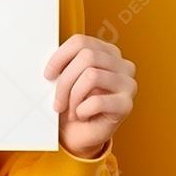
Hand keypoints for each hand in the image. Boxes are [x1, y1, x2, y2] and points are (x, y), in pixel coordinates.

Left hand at [43, 33, 135, 157]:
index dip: (60, 56)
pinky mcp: (126, 104)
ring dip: (73, 96)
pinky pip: (97, 100)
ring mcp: (128, 84)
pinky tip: (82, 115)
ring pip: (91, 76)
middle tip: (57, 100)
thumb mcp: (67, 78)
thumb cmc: (72, 102)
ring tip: (71, 109)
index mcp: (107, 52)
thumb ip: (64, 64)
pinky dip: (82, 110)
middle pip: (87, 57)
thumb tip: (51, 63)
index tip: (48, 74)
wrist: (80, 134)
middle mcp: (122, 64)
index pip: (81, 41)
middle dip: (65, 80)